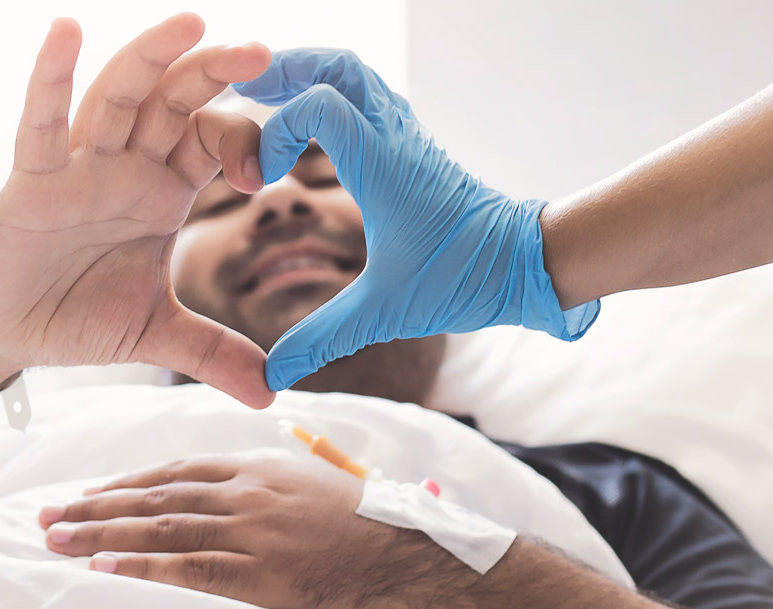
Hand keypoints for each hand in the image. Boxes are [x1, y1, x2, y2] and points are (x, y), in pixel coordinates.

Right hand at [0, 15, 275, 407]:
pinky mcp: (30, 181)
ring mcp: (78, 167)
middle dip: (214, 73)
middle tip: (258, 52)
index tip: (266, 174)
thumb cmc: (69, 313)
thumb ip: (212, 353)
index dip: (244, 142)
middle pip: (174, 102)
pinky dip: (49, 78)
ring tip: (189, 22)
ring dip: (151, 57)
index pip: (212, 141)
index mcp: (161, 190)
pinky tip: (65, 32)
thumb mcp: (153, 334)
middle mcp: (124, 167)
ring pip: (117, 97)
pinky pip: (41, 124)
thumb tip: (270, 393)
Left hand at [37, 450, 466, 608]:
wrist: (422, 557)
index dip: (127, 484)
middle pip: (155, 497)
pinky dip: (140, 566)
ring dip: (100, 534)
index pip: (177, 471)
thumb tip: (247, 490)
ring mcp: (252, 529)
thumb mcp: (322, 490)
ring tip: (55, 539)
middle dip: (97, 506)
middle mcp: (248, 491)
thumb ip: (277, 486)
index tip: (91, 492)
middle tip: (49, 514)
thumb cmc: (379, 529)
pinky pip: (188, 566)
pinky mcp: (261, 569)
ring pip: (160, 529)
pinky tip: (102, 567)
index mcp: (261, 468)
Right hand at [232, 49, 599, 389]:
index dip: (275, 129)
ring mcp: (406, 135)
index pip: (318, 104)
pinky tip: (309, 123)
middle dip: (286, 69)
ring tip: (266, 95)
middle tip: (244, 92)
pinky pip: (368, 96)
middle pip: (338, 66)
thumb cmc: (464, 278)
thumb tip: (271, 379)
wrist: (529, 262)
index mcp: (382, 164)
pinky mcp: (412, 144)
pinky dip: (332, 94)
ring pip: (355, 73)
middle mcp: (394, 137)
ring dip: (309, 75)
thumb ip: (321, 338)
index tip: (261, 177)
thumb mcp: (385, 312)